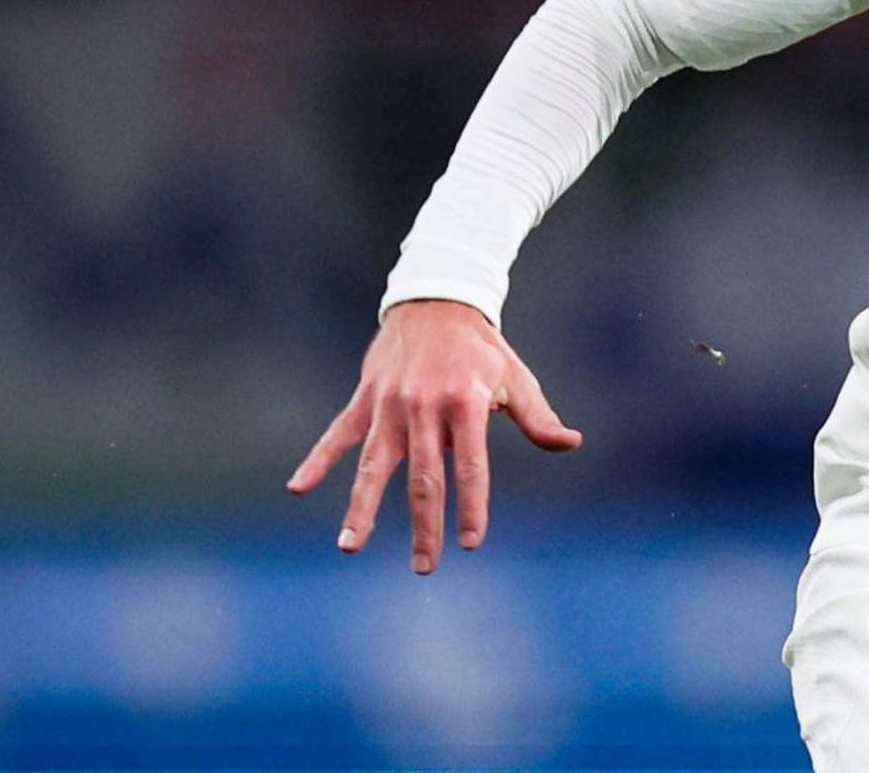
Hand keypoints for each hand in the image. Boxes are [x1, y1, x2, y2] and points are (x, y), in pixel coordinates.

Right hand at [286, 299, 581, 572]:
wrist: (436, 302)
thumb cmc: (482, 350)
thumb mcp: (516, 377)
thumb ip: (537, 417)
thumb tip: (571, 443)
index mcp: (467, 402)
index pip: (471, 464)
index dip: (472, 505)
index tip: (471, 542)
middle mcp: (425, 406)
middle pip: (424, 477)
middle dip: (425, 525)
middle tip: (424, 567)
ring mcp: (390, 404)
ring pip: (375, 464)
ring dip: (362, 507)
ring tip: (350, 546)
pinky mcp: (365, 399)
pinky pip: (337, 435)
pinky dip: (318, 460)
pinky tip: (298, 488)